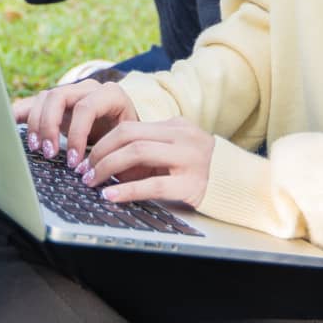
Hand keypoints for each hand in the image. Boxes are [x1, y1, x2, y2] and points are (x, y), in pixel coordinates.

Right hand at [12, 80, 138, 169]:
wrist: (126, 128)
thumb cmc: (127, 140)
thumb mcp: (126, 144)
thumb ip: (113, 151)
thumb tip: (95, 173)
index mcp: (110, 95)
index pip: (86, 108)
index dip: (77, 135)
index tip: (74, 163)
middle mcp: (88, 88)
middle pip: (58, 97)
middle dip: (49, 127)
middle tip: (50, 154)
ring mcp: (70, 92)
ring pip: (44, 98)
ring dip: (36, 124)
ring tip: (36, 148)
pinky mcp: (55, 102)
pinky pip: (33, 103)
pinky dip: (20, 113)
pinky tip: (9, 124)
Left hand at [80, 118, 214, 207]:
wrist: (238, 185)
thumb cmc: (199, 171)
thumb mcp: (175, 152)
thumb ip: (148, 151)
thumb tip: (105, 163)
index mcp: (177, 126)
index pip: (130, 127)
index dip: (103, 142)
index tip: (86, 158)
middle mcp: (183, 137)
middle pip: (130, 136)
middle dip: (100, 153)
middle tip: (84, 171)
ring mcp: (189, 159)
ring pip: (138, 153)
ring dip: (107, 168)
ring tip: (92, 182)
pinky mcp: (192, 184)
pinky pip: (153, 185)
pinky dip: (127, 190)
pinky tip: (111, 196)